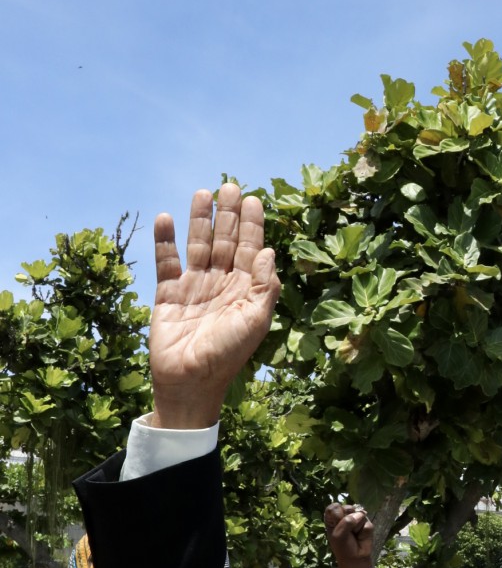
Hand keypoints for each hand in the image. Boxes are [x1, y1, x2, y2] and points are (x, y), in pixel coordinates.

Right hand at [150, 185, 280, 429]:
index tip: (253, 200)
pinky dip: (165, 241)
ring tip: (202, 193)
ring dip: (199, 220)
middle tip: (230, 186)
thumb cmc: (227, 355)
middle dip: (228, 214)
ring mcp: (194, 286)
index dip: (252, 225)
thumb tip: (270, 251)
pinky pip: (166, 262)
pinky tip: (167, 218)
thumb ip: (264, 286)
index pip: (251, 249)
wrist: (189, 382)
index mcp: (245, 289)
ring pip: (198, 245)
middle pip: (226, 241)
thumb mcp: (255, 321)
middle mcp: (221, 283)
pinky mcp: (168, 293)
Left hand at [325, 502, 374, 565]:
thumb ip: (346, 522)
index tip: (337, 523)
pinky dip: (364, 532)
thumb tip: (362, 513)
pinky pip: (367, 523)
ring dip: (356, 527)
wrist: (356, 558)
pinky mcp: (366, 524)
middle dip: (348, 519)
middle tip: (347, 531)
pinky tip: (361, 537)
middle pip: (348, 508)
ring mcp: (357, 519)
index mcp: (333, 518)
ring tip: (354, 535)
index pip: (334, 507)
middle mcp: (345, 516)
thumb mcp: (339, 534)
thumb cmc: (343, 547)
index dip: (337, 514)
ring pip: (359, 514)